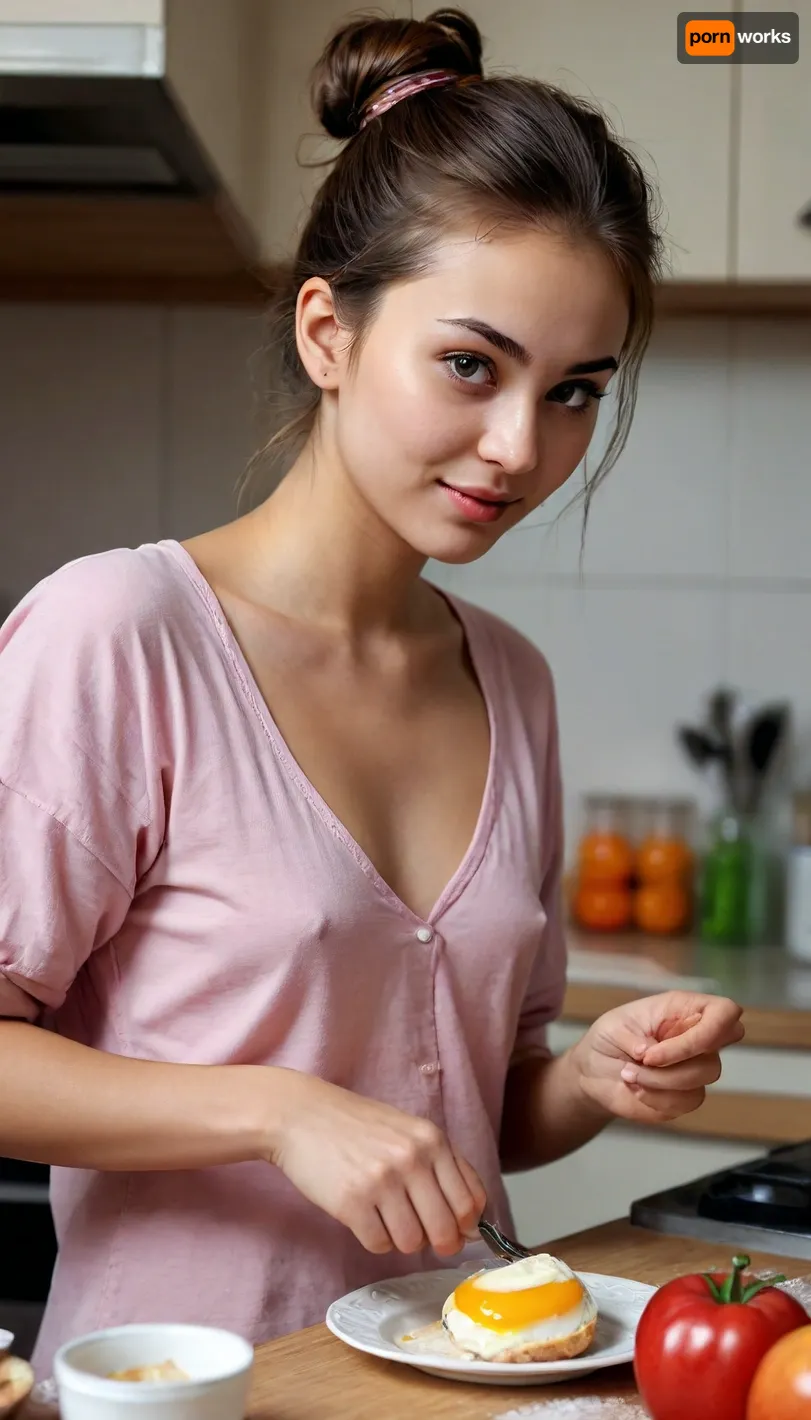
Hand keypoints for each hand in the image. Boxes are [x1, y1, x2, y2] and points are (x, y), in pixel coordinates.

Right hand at [266, 1070, 485, 1257]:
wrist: (301, 1114)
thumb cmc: (358, 1125)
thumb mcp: (409, 1131)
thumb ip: (443, 1168)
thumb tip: (472, 1224)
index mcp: (432, 1140)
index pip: (470, 1202)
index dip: (466, 1226)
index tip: (456, 1229)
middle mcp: (411, 1159)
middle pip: (446, 1229)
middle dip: (439, 1242)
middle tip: (421, 1234)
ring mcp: (381, 1182)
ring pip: (412, 1243)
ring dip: (402, 1239)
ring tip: (386, 1217)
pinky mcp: (351, 1203)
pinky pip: (379, 1245)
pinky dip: (374, 1239)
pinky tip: (364, 1217)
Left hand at [570, 991, 744, 1125]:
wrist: (594, 1073)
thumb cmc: (608, 1039)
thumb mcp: (613, 1027)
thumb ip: (633, 1037)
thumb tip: (650, 1052)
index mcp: (684, 1010)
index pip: (725, 1013)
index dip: (709, 1031)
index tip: (661, 1046)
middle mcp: (698, 1039)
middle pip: (714, 1056)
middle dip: (675, 1063)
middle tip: (642, 1059)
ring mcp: (695, 1069)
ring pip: (701, 1081)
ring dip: (659, 1081)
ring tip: (627, 1074)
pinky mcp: (687, 1096)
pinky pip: (686, 1102)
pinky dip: (656, 1098)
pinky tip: (635, 1088)